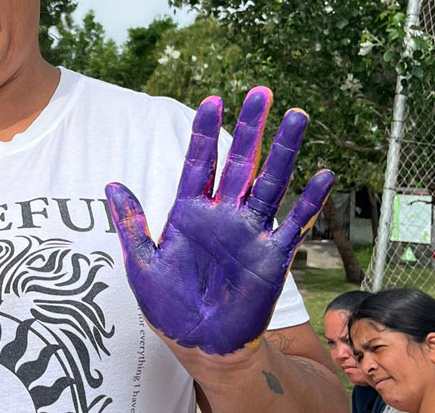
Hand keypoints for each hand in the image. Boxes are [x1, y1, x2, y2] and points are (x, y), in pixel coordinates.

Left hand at [105, 87, 333, 354]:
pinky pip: (293, 224)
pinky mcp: (272, 257)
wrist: (200, 343)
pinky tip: (323, 174)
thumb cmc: (167, 305)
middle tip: (261, 91)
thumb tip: (111, 185)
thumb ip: (132, 224)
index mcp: (189, 211)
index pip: (199, 162)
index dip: (206, 132)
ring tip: (297, 116)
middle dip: (250, 127)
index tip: (212, 99)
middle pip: (239, 161)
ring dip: (284, 151)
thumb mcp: (141, 264)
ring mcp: (250, 233)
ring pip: (271, 183)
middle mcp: (223, 215)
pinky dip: (308, 201)